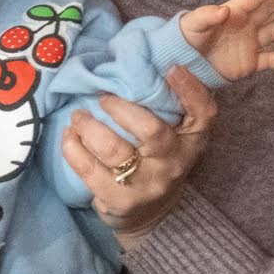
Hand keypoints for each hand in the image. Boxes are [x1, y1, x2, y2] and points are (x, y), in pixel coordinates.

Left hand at [60, 66, 216, 245]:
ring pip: (114, 150)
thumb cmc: (158, 158)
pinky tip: (69, 136)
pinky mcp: (120, 200)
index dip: (191, 90)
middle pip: (152, 131)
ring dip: (88, 126)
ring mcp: (148, 185)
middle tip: (102, 97)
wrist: (150, 214)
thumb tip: (140, 60)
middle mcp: (175, 164)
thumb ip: (166, 102)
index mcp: (192, 140)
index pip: (204, 114)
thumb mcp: (174, 132)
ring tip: (78, 116)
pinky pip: (90, 170)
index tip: (171, 68)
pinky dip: (73, 148)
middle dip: (121, 109)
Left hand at [180, 0, 273, 80]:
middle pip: (269, 9)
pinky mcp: (249, 63)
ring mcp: (249, 44)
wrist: (183, 62)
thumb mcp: (193, 24)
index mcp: (233, 12)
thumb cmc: (186, 38)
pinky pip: (270, 60)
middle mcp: (245, 25)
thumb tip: (223, 10)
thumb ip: (207, 16)